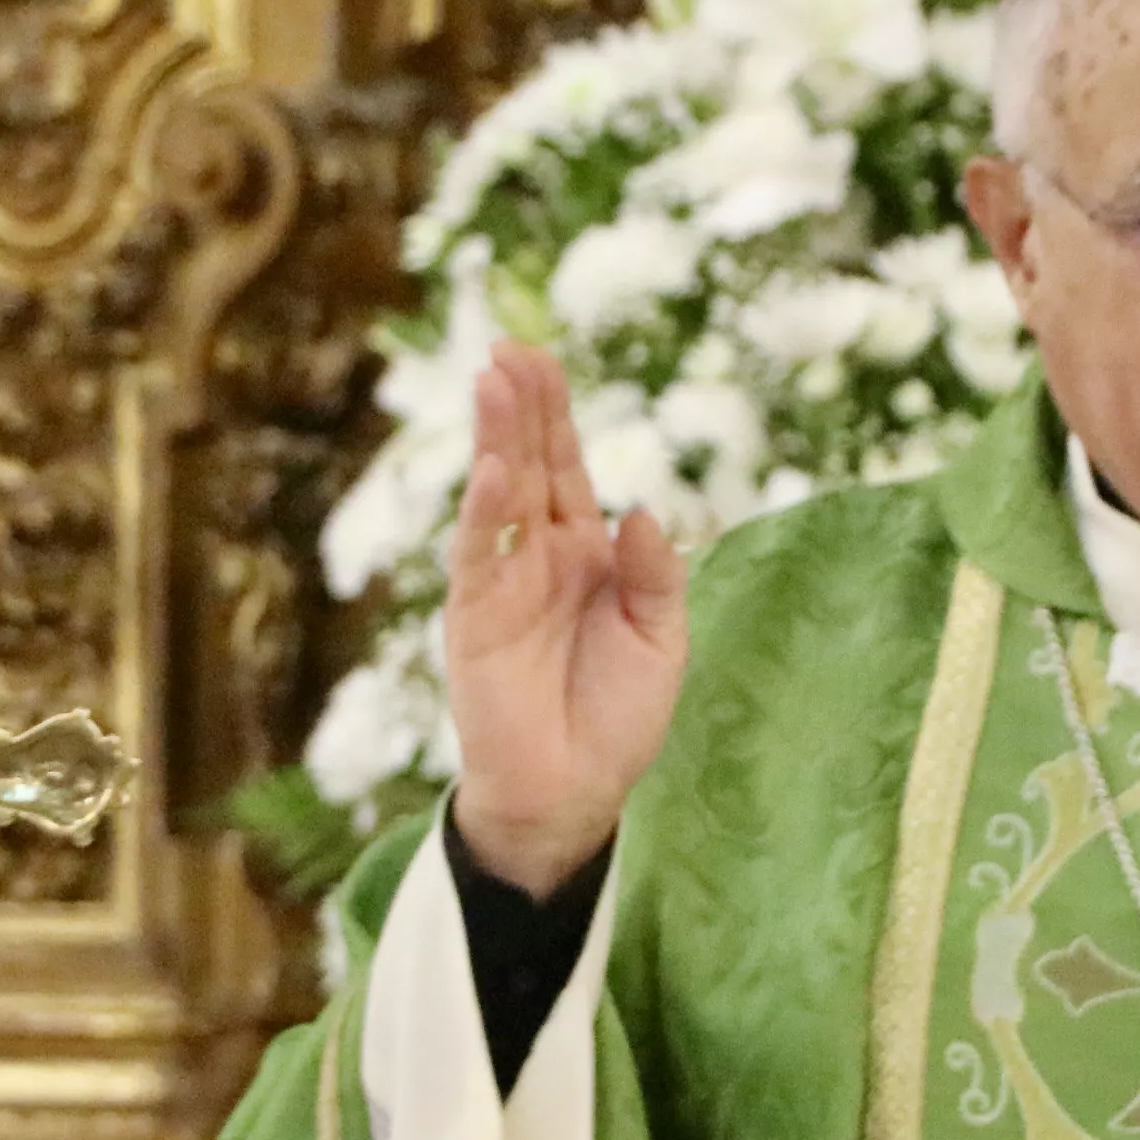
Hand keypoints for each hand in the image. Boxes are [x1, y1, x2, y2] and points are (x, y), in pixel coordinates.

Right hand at [445, 344, 688, 894]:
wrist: (574, 794)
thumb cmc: (618, 719)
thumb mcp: (663, 641)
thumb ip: (656, 574)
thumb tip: (638, 509)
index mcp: (589, 554)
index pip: (570, 468)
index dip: (557, 413)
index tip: (542, 357)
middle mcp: (542, 557)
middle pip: (532, 464)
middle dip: (522, 405)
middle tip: (510, 345)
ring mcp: (504, 584)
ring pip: (500, 496)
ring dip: (498, 439)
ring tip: (494, 379)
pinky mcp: (477, 620)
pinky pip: (481, 557)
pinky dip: (486, 513)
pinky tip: (495, 469)